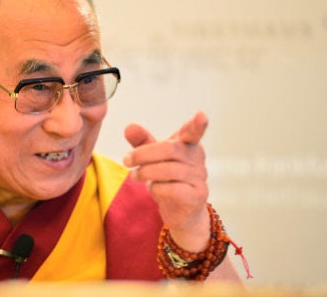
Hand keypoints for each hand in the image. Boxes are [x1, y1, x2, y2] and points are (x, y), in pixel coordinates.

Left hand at [123, 112, 210, 251]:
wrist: (181, 211)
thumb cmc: (167, 179)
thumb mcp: (153, 158)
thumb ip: (142, 142)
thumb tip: (129, 127)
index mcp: (188, 145)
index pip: (193, 133)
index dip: (197, 125)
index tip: (201, 115)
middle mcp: (197, 159)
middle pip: (169, 149)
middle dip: (143, 154)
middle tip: (125, 160)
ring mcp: (199, 178)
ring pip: (169, 170)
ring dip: (145, 172)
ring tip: (134, 175)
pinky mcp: (196, 196)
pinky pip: (172, 189)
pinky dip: (156, 188)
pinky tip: (152, 189)